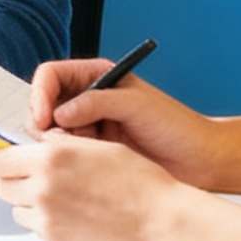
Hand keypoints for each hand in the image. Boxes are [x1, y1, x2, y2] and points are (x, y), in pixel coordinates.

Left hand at [0, 130, 240, 240]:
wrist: (161, 223)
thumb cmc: (138, 181)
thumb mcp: (96, 146)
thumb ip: (57, 144)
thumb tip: (31, 143)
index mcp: (50, 159)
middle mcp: (41, 189)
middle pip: (1, 184)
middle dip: (12, 177)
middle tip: (35, 173)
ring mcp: (46, 220)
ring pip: (16, 207)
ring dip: (28, 199)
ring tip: (61, 193)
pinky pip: (35, 227)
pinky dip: (45, 219)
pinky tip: (73, 213)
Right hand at [28, 57, 220, 184]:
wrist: (199, 161)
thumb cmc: (177, 126)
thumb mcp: (137, 105)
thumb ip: (97, 102)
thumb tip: (60, 113)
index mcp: (97, 77)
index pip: (51, 76)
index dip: (40, 94)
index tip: (43, 118)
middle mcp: (88, 99)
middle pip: (44, 104)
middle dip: (46, 123)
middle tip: (58, 141)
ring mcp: (89, 127)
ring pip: (51, 133)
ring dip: (59, 144)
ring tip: (83, 153)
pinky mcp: (92, 152)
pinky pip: (66, 154)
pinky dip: (69, 160)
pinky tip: (88, 164)